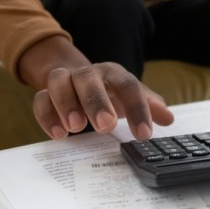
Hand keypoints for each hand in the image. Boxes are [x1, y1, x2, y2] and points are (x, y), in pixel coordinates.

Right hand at [20, 36, 174, 140]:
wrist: (75, 77)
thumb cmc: (109, 91)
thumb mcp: (129, 96)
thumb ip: (148, 105)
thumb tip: (168, 118)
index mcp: (113, 73)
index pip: (128, 85)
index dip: (138, 109)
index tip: (144, 134)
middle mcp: (88, 73)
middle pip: (89, 79)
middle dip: (97, 101)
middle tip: (105, 125)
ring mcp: (64, 80)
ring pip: (60, 82)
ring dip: (67, 104)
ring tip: (77, 128)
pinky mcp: (45, 93)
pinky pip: (40, 99)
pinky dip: (47, 116)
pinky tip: (59, 135)